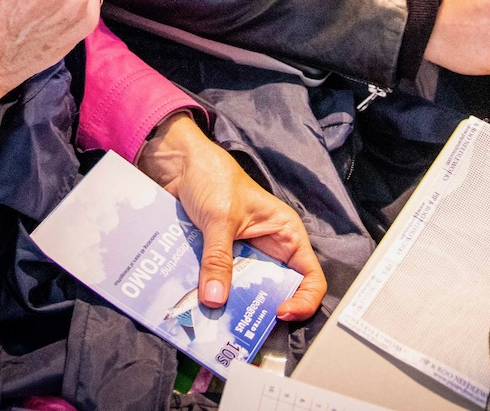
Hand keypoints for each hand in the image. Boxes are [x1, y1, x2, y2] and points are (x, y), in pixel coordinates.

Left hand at [137, 113, 326, 320]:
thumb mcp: (219, 218)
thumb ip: (218, 258)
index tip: (280, 312)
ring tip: (217, 319)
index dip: (303, 299)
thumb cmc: (213, 176)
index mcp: (285, 233)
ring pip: (246, 290)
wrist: (179, 163)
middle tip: (246, 325)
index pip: (310, 276)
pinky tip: (199, 303)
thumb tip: (215, 298)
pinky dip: (212, 293)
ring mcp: (244, 254)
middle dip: (263, 309)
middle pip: (277, 289)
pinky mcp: (221, 257)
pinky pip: (221, 283)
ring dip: (233, 304)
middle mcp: (269, 247)